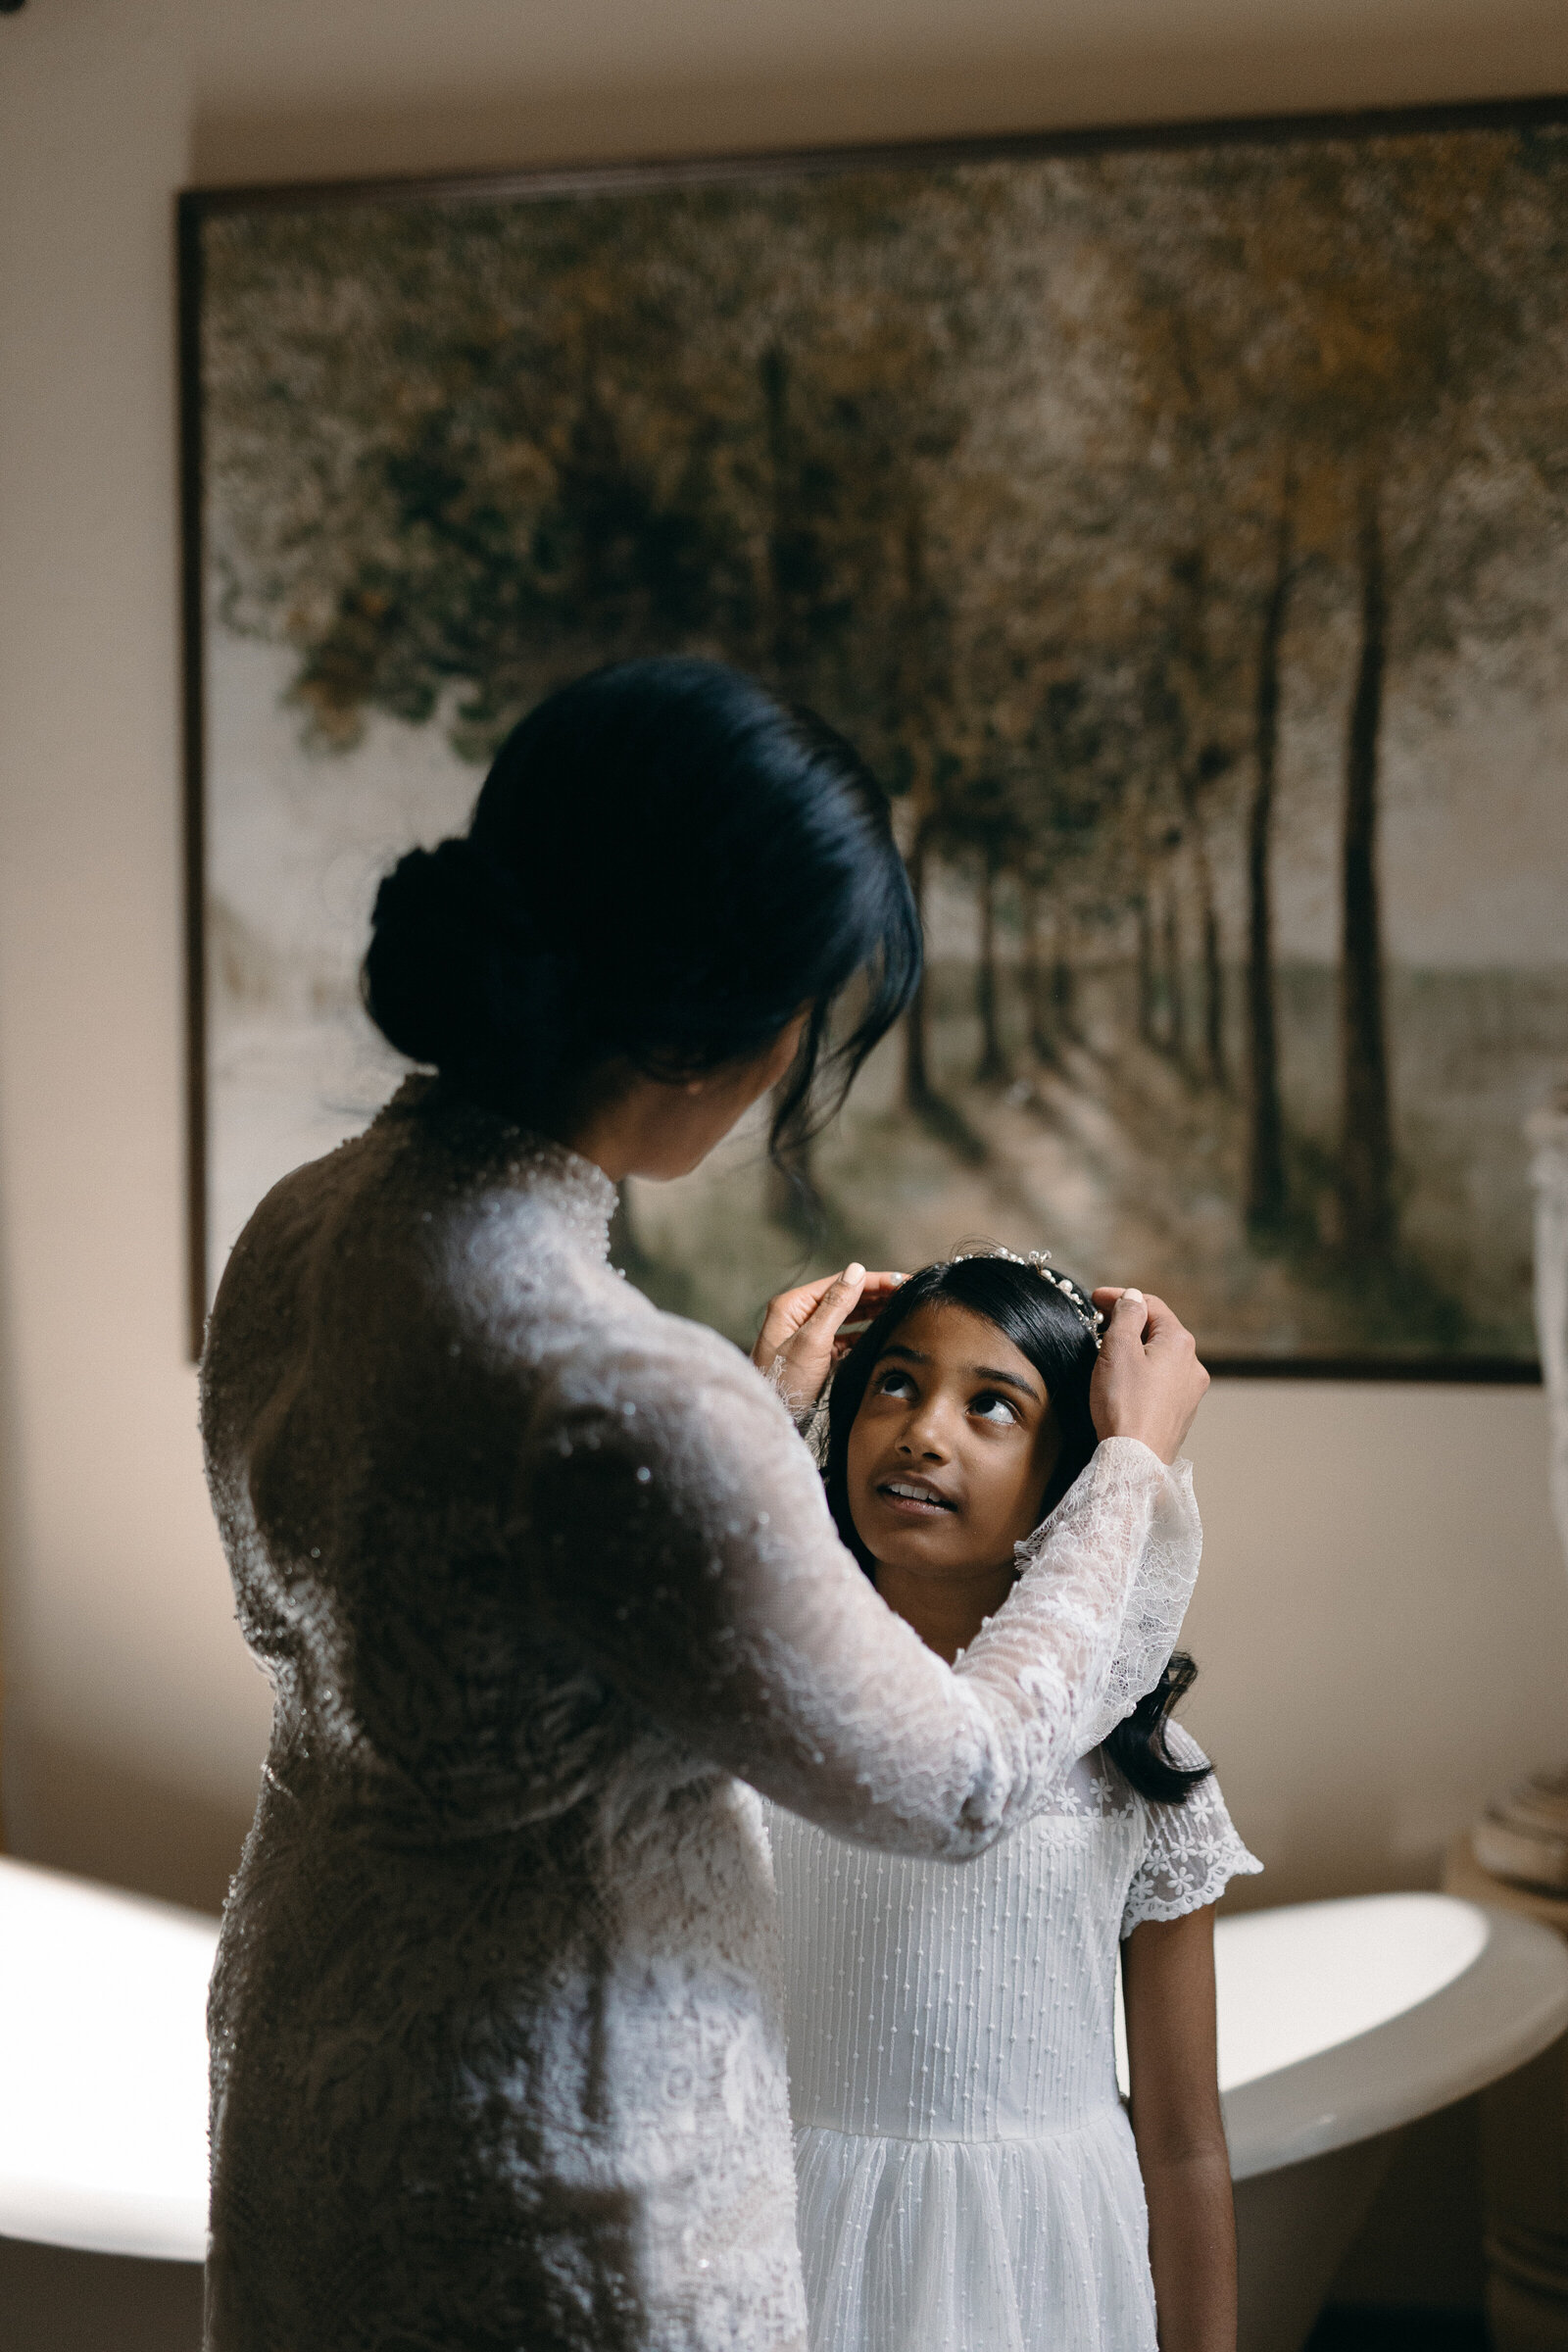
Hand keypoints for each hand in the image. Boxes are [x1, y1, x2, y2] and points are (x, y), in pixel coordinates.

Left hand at [751, 1265, 906, 1407]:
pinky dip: (862, 1333)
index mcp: (793, 1305)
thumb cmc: (784, 1381)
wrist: (773, 1417)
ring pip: (846, 1316)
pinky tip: (880, 1331)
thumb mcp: (812, 1341)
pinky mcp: (815, 1353)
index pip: (840, 1283)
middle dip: (876, 1293)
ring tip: (899, 1307)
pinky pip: (843, 1336)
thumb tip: (856, 1271)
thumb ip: (835, 1305)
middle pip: (845, 1297)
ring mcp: (807, 1334)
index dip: (873, 1281)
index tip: (902, 1280)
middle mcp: (799, 1315)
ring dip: (872, 1311)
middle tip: (908, 1292)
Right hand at [1088, 1288, 1208, 1463]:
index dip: (1120, 1297)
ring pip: (1161, 1357)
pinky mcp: (1181, 1413)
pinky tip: (1124, 1384)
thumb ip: (1126, 1315)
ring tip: (1109, 1355)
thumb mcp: (1118, 1349)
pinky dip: (1143, 1373)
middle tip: (1098, 1325)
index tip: (1094, 1300)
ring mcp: (1190, 1391)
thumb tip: (1133, 1298)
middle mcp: (1193, 1364)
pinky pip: (1162, 1382)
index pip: (1150, 1304)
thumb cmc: (1124, 1404)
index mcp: (1180, 1342)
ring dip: (1136, 1349)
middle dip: (1129, 1323)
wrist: (1135, 1460)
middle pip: (1158, 1330)